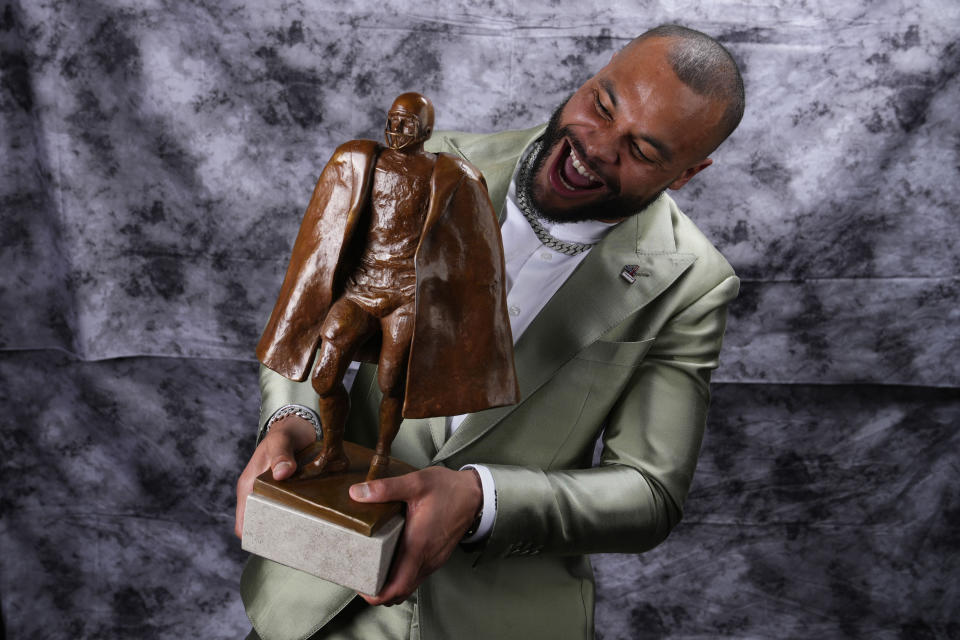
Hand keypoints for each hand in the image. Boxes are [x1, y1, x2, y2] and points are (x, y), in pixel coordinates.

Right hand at [234, 415, 316, 537]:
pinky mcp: (285, 493)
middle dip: (273, 535)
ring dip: (287, 526)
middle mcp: (256, 493)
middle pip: (260, 524)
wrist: (296, 426)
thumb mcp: (282, 441)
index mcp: (248, 485)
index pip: (243, 521)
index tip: (272, 544)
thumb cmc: (285, 433)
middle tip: (295, 542)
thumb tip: (281, 474)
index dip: (253, 535)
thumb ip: (281, 455)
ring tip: (305, 535)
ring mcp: (271, 494)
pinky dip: (296, 515)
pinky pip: (288, 509)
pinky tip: (311, 521)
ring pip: (275, 518)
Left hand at [349, 466, 482, 605]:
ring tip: (371, 569)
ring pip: (409, 585)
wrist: (475, 493)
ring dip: (390, 584)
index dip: (376, 594)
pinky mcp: (436, 557)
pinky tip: (391, 559)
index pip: (397, 587)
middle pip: (400, 592)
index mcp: (418, 546)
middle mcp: (427, 559)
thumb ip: (386, 488)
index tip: (360, 587)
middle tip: (360, 577)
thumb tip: (357, 493)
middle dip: (378, 591)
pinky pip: (416, 575)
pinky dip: (401, 576)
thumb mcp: (416, 482)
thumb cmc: (448, 489)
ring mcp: (433, 560)